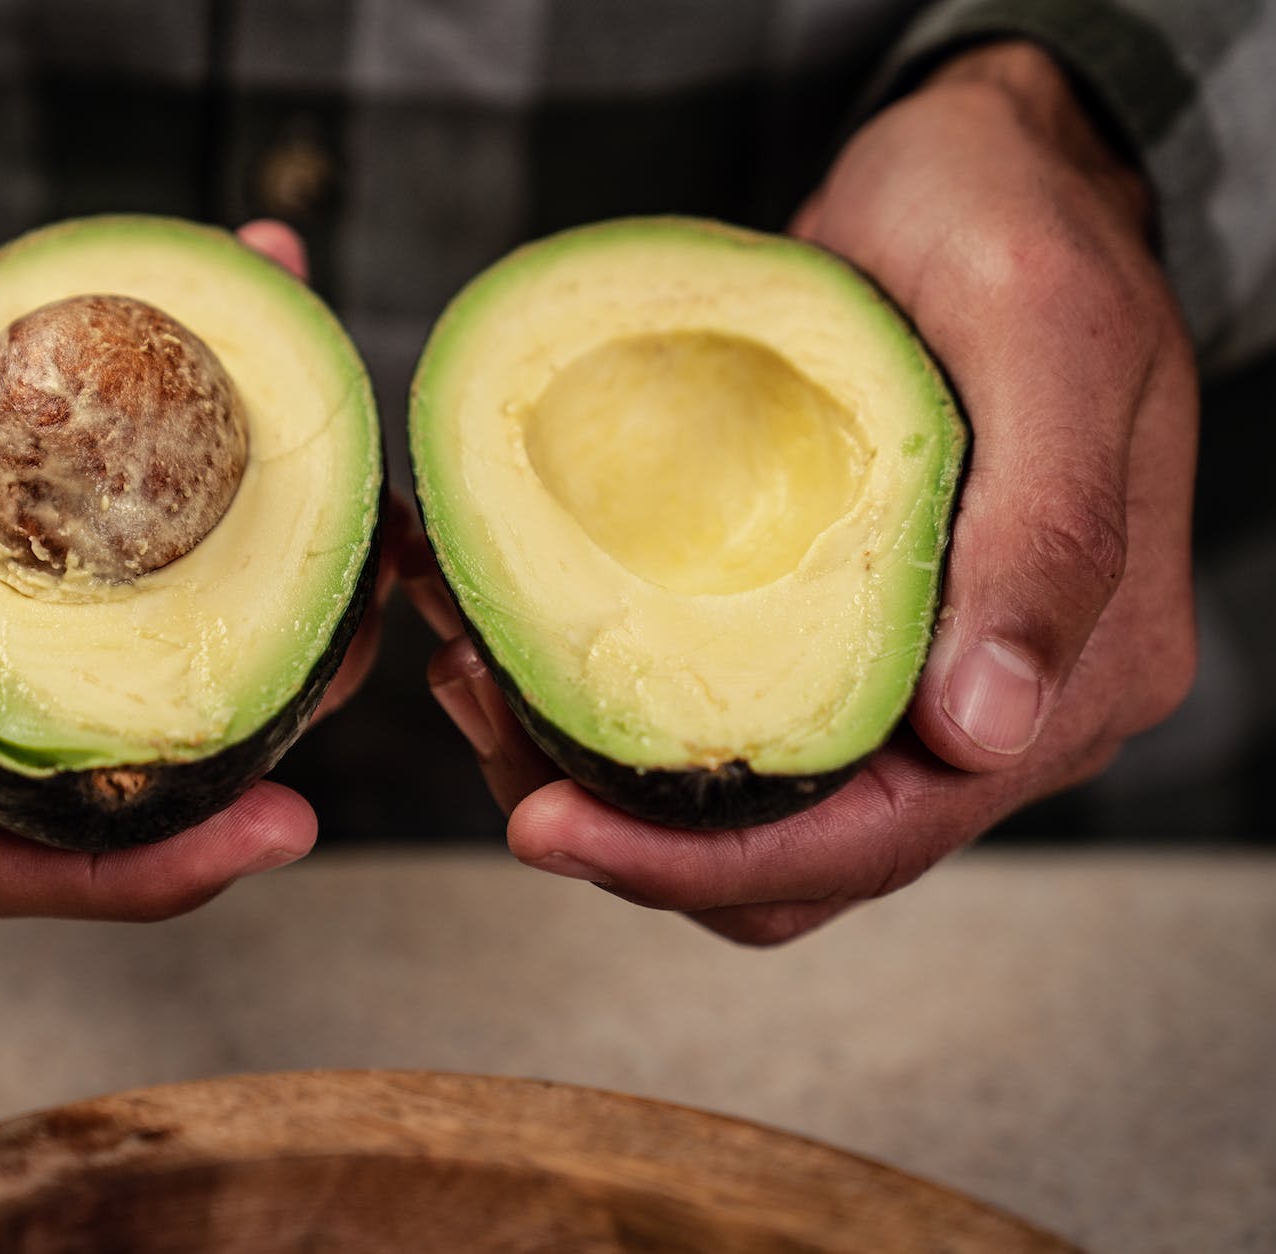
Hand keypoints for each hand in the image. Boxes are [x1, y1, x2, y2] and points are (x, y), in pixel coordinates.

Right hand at [0, 0, 355, 918]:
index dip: (103, 877)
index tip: (262, 835)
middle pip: (52, 783)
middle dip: (211, 767)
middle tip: (342, 673)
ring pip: (102, 668)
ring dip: (238, 631)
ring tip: (348, 557)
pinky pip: (115, 535)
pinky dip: (208, 484)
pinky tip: (277, 385)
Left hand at [417, 41, 1198, 943]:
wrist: (985, 169)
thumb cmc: (1019, 224)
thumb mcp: (1048, 336)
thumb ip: (1043, 535)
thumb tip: (982, 733)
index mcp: (1070, 680)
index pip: (876, 841)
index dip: (701, 863)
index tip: (543, 825)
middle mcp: (986, 712)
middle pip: (784, 861)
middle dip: (617, 826)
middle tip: (477, 707)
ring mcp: (903, 678)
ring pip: (731, 808)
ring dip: (587, 765)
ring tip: (472, 660)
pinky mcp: (828, 634)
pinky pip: (712, 714)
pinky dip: (602, 697)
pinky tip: (514, 620)